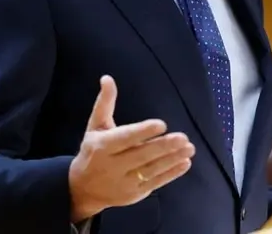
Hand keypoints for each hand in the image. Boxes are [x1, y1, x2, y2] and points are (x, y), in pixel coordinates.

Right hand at [68, 75, 194, 222]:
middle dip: (163, 147)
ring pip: (151, 170)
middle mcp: (113, 166)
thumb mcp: (95, 126)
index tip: (161, 124)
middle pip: (141, 155)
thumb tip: (107, 78)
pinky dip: (172, 174)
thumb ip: (105, 103)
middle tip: (183, 137)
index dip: (143, 131)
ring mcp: (124, 182)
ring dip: (172, 159)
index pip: (125, 138)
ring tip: (189, 148)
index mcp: (102, 146)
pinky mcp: (135, 194)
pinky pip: (156, 183)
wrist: (82, 188)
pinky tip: (185, 163)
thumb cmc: (93, 150)